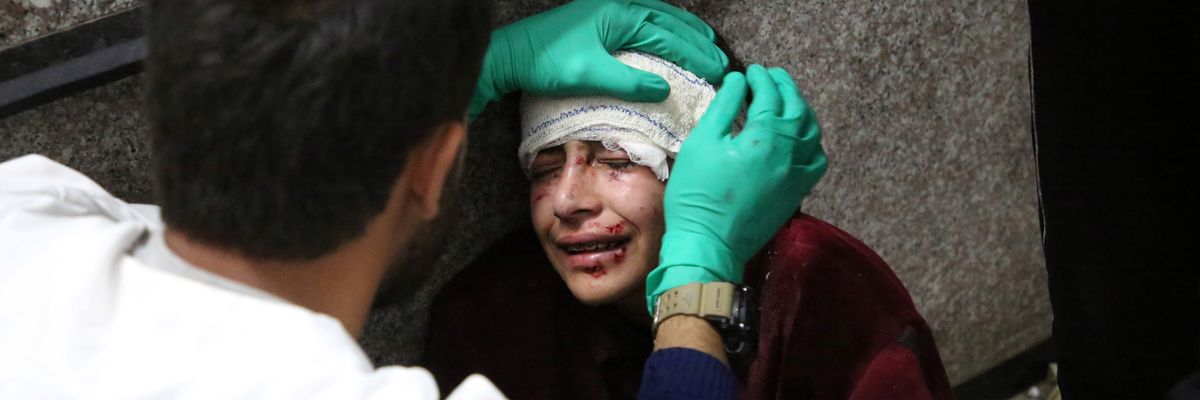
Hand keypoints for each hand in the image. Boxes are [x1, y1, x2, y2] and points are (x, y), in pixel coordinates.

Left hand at [469, 0, 727, 118]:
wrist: (512, 53)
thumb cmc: (547, 63)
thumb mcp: (590, 75)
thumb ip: (629, 81)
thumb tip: (664, 88)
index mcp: (620, 14)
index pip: (668, 37)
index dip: (694, 55)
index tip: (717, 71)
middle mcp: (619, 5)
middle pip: (669, 21)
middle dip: (697, 40)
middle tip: (720, 60)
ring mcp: (609, 8)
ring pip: (659, 15)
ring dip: (684, 29)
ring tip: (706, 42)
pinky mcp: (600, 16)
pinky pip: (644, 17)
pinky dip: (664, 26)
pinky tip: (669, 34)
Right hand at [646, 65, 827, 312]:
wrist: (708, 243)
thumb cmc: (697, 193)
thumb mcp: (702, 142)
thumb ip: (724, 107)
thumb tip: (738, 81)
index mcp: (765, 137)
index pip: (770, 96)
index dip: (760, 79)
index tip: (750, 71)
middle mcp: (790, 153)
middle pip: (797, 109)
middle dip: (785, 87)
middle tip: (771, 76)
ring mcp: (798, 175)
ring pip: (812, 133)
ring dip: (801, 110)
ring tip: (787, 100)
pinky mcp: (797, 193)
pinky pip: (816, 161)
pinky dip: (811, 142)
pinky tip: (799, 139)